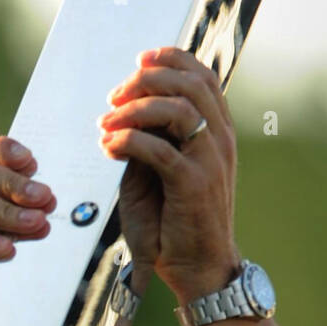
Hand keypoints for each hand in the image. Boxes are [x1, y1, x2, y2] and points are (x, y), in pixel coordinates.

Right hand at [0, 135, 55, 325]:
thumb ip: (40, 220)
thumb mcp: (28, 243)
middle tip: (46, 199)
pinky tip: (7, 250)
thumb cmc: (6, 278)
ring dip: (6, 209)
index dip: (7, 151)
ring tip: (36, 226)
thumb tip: (75, 207)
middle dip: (14, 181)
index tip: (33, 162)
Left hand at [97, 46, 240, 303]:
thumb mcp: (164, 170)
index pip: (202, 77)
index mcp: (217, 132)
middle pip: (188, 84)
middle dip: (145, 82)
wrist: (199, 267)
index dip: (171, 59)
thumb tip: (126, 107)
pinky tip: (110, 148)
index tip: (140, 60)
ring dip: (133, 110)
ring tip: (106, 124)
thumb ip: (155, 138)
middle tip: (114, 96)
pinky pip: (159, 149)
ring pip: (176, 110)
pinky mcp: (193, 185)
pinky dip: (129, 141)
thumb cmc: (176, 220)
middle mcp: (220, 140)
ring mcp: (210, 161)